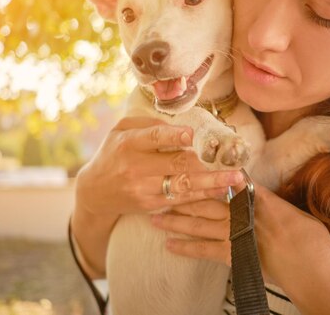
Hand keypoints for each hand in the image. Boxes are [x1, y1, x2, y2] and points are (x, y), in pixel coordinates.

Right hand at [75, 116, 243, 218]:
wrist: (94, 191)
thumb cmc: (114, 152)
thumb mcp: (121, 130)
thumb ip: (147, 124)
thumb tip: (180, 123)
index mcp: (128, 144)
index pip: (153, 138)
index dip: (173, 136)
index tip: (193, 135)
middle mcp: (136, 168)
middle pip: (176, 165)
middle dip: (207, 166)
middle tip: (234, 164)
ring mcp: (143, 189)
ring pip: (182, 186)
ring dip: (212, 184)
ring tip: (234, 180)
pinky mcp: (150, 205)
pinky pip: (180, 200)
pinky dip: (201, 196)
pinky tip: (220, 192)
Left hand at [150, 179, 329, 286]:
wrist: (308, 260)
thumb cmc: (308, 236)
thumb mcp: (289, 210)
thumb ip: (269, 201)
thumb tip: (258, 195)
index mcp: (256, 196)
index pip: (227, 181)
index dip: (205, 174)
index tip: (187, 167)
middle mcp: (239, 209)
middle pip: (204, 199)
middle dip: (181, 195)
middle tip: (160, 190)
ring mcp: (233, 231)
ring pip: (197, 222)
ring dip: (174, 219)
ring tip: (155, 216)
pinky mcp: (230, 253)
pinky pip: (202, 250)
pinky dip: (185, 248)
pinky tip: (169, 245)